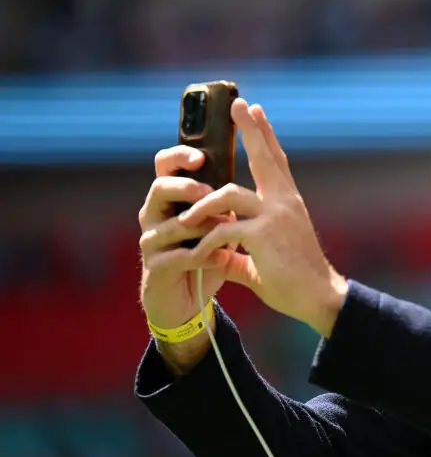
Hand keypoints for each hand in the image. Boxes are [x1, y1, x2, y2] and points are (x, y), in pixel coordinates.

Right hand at [138, 146, 236, 330]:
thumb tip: (254, 171)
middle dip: (186, 188)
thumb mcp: (219, 223)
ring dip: (202, 228)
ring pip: (172, 224)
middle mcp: (155, 214)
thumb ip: (226, 201)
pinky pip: (177, 256)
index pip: (165, 166)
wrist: (188, 300)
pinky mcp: (155, 267)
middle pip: (160, 187)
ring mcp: (151, 241)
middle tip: (209, 193)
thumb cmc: (206, 253)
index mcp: (170, 198)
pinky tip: (221, 258)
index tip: (201, 157)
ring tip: (226, 232)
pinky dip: (202, 257)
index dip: (179, 156)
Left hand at [177, 100, 347, 336]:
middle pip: (266, 158)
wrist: (319, 298)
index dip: (265, 135)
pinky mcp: (264, 235)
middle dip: (250, 130)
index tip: (256, 110)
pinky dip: (206, 242)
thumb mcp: (262, 259)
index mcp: (288, 203)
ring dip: (202, 204)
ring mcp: (276, 216)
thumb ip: (238, 251)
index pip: (276, 161)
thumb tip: (215, 253)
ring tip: (184, 219)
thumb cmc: (294, 280)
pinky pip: (224, 230)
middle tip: (239, 104)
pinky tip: (197, 255)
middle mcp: (285, 202)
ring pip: (230, 194)